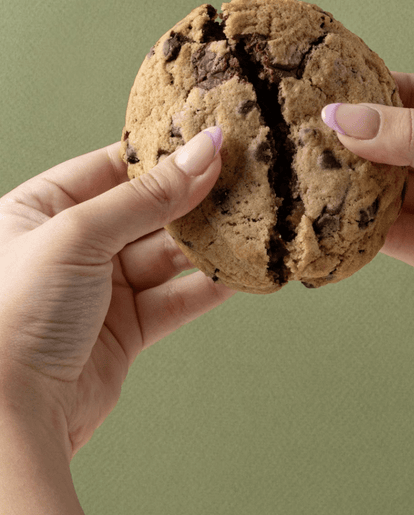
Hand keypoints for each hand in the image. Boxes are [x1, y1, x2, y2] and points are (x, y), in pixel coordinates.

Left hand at [0, 126, 234, 458]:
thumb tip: (202, 152)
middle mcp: (71, 247)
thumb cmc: (14, 314)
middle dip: (192, 199)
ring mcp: (100, 289)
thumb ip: (147, 195)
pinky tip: (239, 270)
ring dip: (206, 243)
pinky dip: (207, 286)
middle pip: (146, 211)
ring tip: (248, 221)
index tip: (207, 142)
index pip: (111, 168)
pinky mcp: (126, 328)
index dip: (161, 156)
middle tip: (239, 179)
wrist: (10, 413)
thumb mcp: (80, 235)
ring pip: (166, 256)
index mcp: (42, 210)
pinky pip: (176, 298)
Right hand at [322, 73, 413, 335]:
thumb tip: (348, 117)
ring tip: (306, 180)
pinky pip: (390, 235)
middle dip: (351, 145)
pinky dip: (360, 230)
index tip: (321, 96)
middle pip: (393, 143)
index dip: (367, 95)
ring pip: (386, 189)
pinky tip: (331, 221)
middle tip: (301, 141)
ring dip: (350, 189)